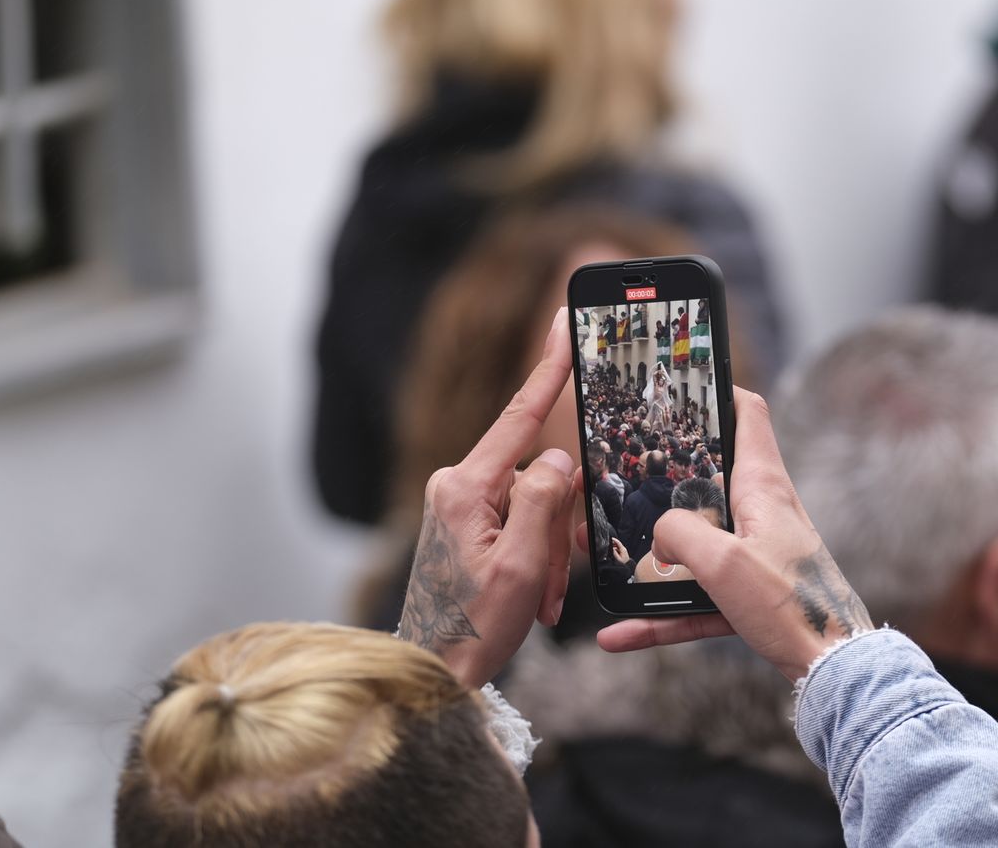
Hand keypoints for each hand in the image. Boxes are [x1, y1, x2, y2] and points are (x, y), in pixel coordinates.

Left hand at [397, 309, 578, 688]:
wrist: (435, 671)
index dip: (548, 371)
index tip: (562, 327)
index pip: (518, 418)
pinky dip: (535, 557)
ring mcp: (461, 502)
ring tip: (539, 600)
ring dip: (547, 552)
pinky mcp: (466, 520)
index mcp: (465, 487)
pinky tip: (533, 597)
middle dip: (556, 528)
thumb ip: (544, 500)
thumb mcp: (521, 567)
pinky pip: (521, 522)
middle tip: (549, 583)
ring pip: (536, 504)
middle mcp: (457, 485)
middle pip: (539, 477)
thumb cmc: (472, 628)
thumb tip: (556, 459)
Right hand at [597, 388, 872, 681]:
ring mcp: (756, 556)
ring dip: (653, 556)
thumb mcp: (723, 563)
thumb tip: (659, 529)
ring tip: (606, 556)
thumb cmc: (791, 606)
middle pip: (709, 479)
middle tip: (624, 470)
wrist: (834, 669)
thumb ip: (680, 534)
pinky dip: (660, 616)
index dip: (721, 390)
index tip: (687, 382)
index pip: (749, 416)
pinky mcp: (751, 596)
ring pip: (694, 546)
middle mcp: (762, 515)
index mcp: (763, 489)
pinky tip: (620, 634)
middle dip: (665, 476)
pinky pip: (695, 600)